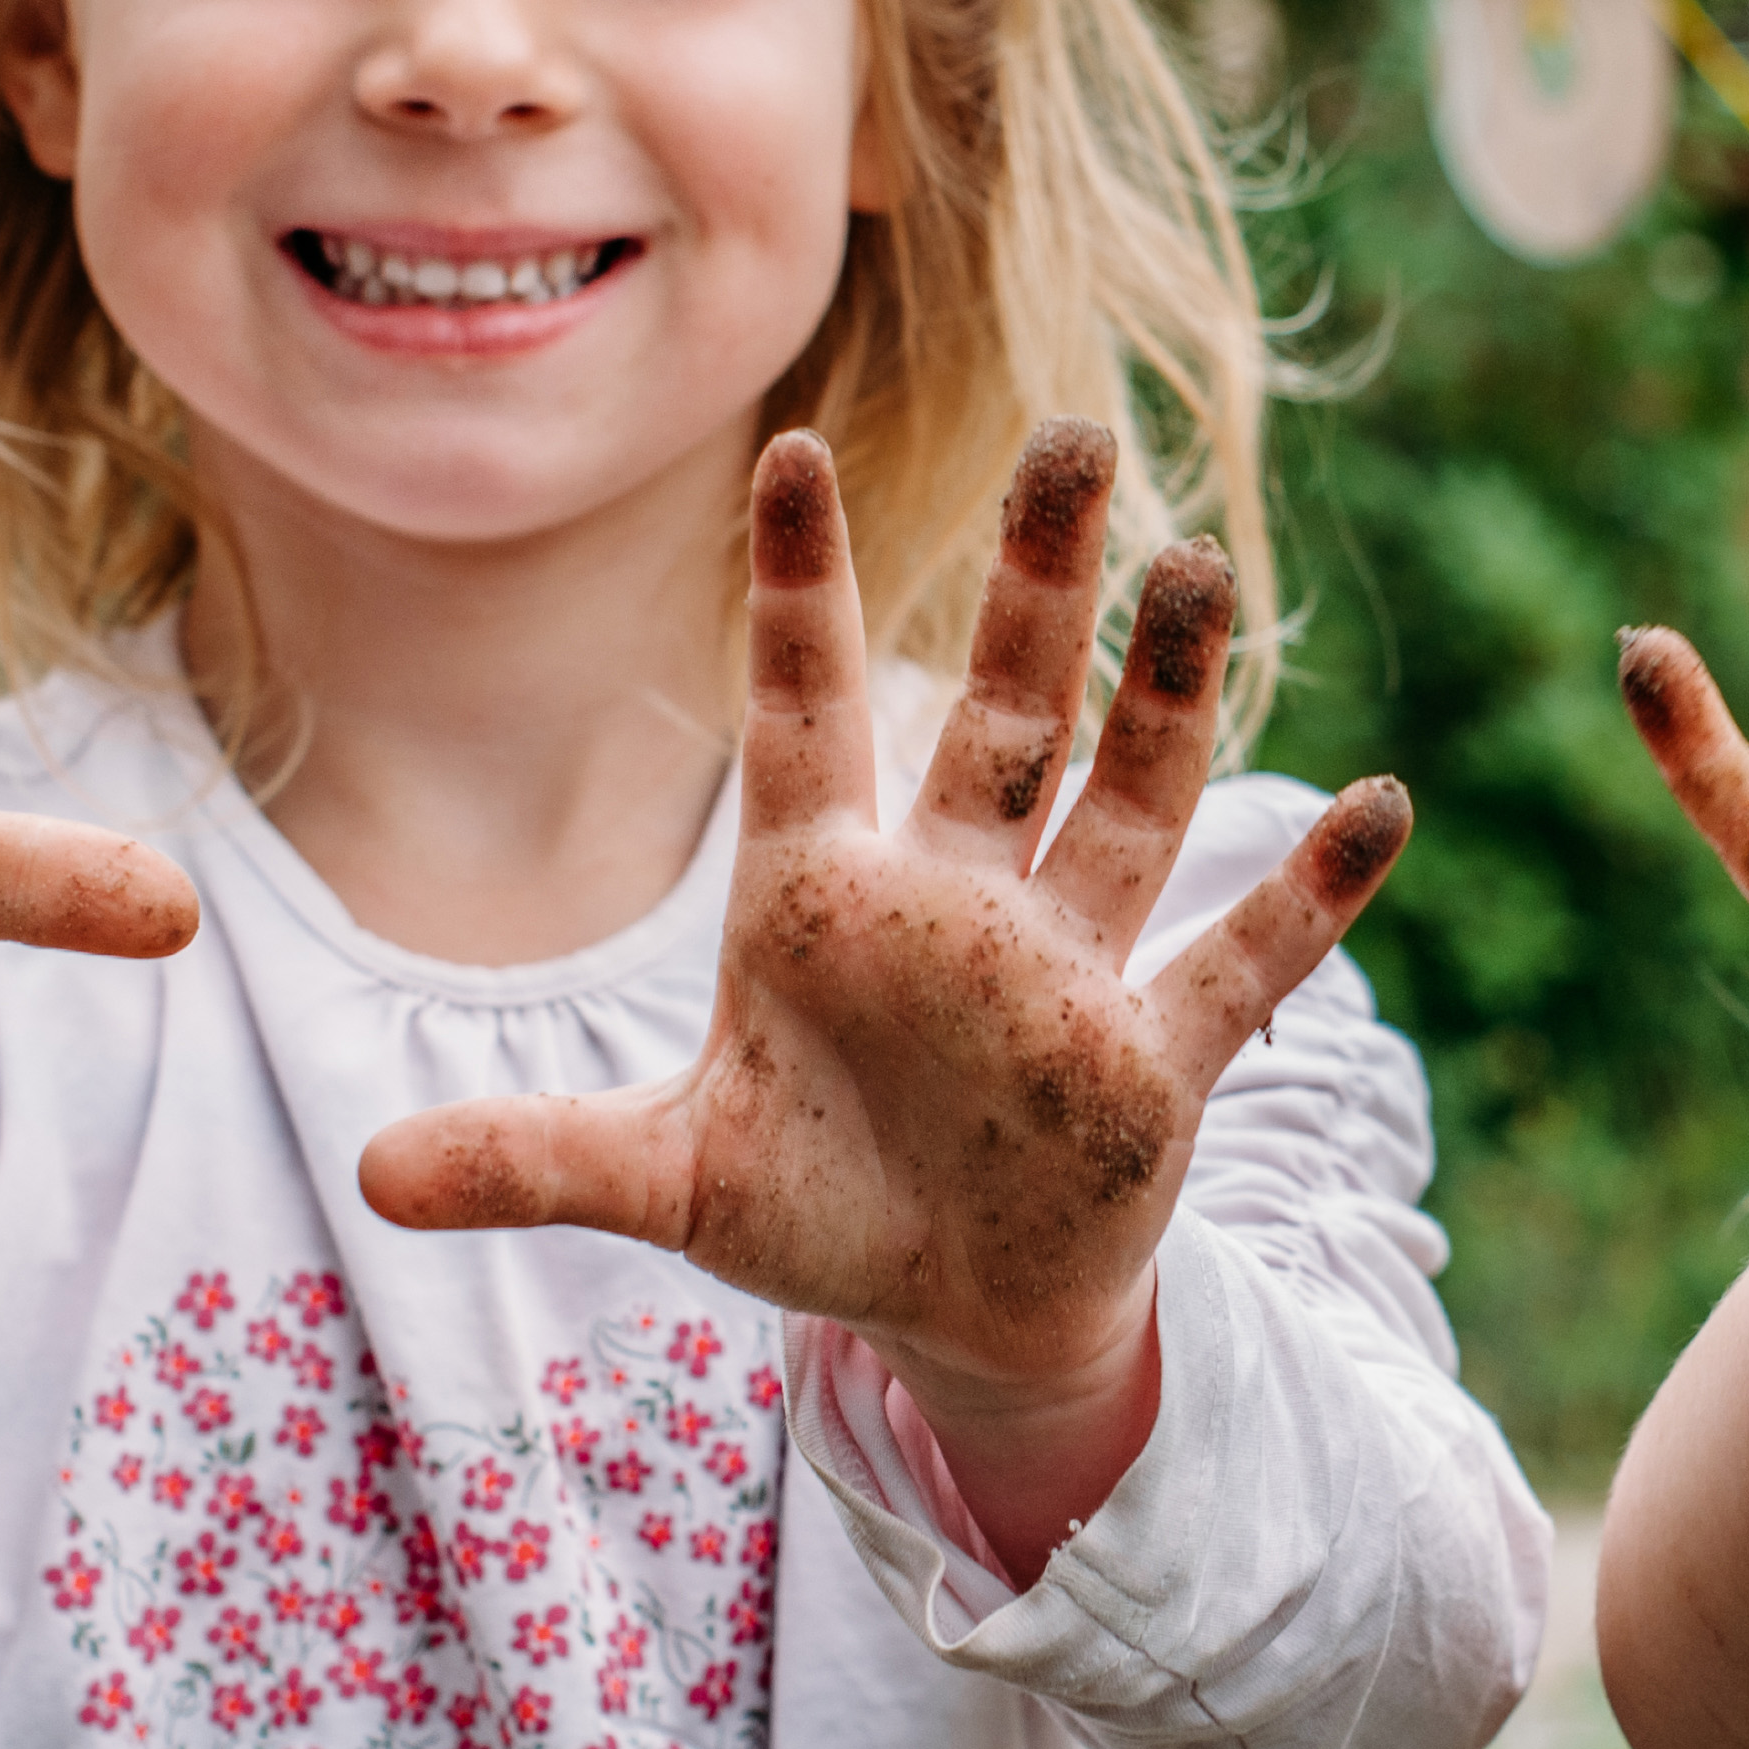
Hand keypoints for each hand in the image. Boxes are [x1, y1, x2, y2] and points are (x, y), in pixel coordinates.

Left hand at [353, 423, 1412, 1475]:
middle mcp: (959, 903)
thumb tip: (367, 1176)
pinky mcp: (1149, 1065)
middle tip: (1079, 437)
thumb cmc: (814, 1209)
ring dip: (1168, 696)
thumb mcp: (667, 1183)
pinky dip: (1307, 896)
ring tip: (1201, 571)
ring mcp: (1064, 973)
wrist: (951, 1310)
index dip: (800, 589)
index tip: (793, 448)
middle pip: (1006, 714)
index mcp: (826, 900)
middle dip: (1042, 586)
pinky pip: (1239, 966)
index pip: (808, 711)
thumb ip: (534, 1160)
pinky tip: (1380, 806)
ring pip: (1128, 804)